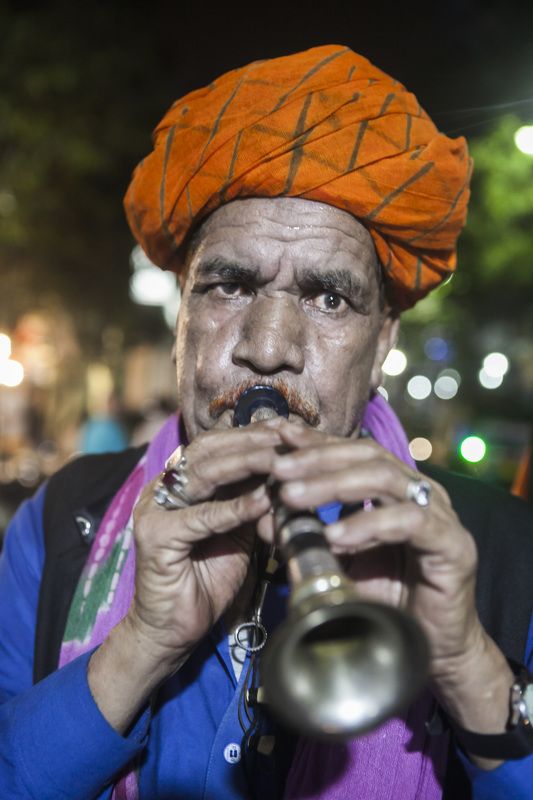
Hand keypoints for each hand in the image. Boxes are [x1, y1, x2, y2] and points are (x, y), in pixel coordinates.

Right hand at [126, 419, 284, 668]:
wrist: (172, 628)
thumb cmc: (206, 578)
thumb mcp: (238, 530)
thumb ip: (253, 500)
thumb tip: (287, 471)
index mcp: (178, 482)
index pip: (215, 444)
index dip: (250, 434)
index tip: (287, 429)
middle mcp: (162, 489)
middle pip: (208, 450)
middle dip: (250, 441)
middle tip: (286, 436)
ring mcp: (154, 509)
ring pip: (204, 475)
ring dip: (245, 465)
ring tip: (278, 461)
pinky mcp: (155, 536)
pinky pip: (201, 518)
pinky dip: (233, 509)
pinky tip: (262, 502)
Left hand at [263, 421, 513, 753]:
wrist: (432, 651)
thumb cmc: (385, 600)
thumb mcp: (339, 560)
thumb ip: (310, 534)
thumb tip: (263, 515)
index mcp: (396, 489)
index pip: (354, 451)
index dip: (316, 443)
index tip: (278, 438)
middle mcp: (420, 493)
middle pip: (368, 456)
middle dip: (318, 459)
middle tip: (278, 469)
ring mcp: (440, 515)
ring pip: (385, 479)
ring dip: (333, 484)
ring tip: (292, 497)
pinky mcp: (453, 545)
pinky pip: (408, 522)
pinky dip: (367, 524)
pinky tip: (334, 536)